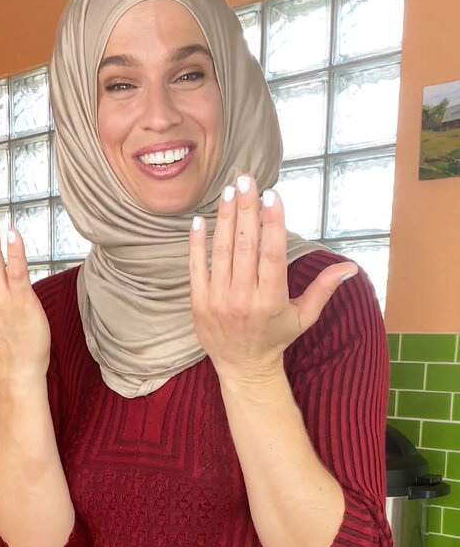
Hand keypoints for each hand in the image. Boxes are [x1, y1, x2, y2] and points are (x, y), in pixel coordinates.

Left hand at [188, 176, 356, 383]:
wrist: (243, 367)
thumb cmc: (276, 337)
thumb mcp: (304, 316)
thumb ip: (324, 288)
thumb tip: (350, 266)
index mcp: (271, 300)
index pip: (272, 254)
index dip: (272, 223)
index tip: (271, 195)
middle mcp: (244, 299)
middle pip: (246, 246)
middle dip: (246, 209)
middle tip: (246, 179)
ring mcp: (218, 301)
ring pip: (222, 251)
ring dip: (225, 218)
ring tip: (230, 190)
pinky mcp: (199, 303)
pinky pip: (197, 267)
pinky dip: (197, 242)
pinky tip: (201, 219)